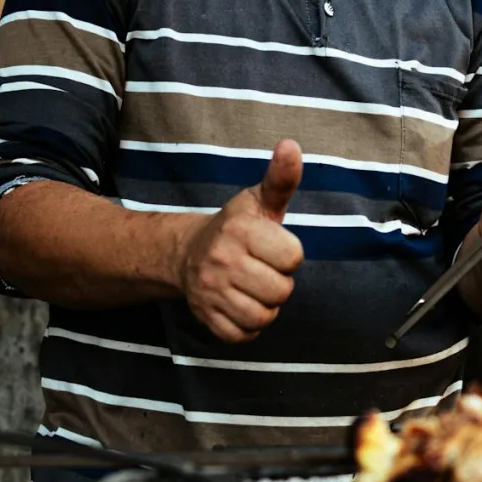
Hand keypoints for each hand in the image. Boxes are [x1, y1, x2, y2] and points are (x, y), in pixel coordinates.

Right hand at [177, 139, 304, 341]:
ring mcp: (210, 291)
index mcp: (241, 230)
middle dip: (279, 283)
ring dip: (265, 306)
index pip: (293, 257)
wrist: (188, 252)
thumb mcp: (260, 200)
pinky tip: (241, 305)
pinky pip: (241, 335)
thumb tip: (290, 145)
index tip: (274, 246)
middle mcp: (222, 260)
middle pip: (281, 291)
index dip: (289, 254)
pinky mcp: (204, 317)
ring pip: (262, 316)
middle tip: (263, 269)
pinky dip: (247, 327)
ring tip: (254, 287)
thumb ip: (281, 178)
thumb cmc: (238, 227)